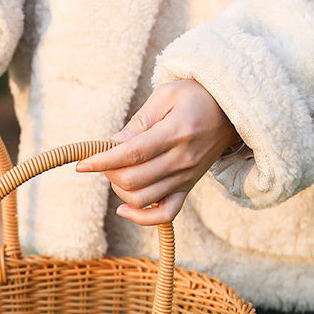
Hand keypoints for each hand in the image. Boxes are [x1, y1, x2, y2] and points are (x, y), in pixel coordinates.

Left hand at [76, 79, 240, 224]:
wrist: (231, 110)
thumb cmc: (195, 97)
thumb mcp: (166, 95)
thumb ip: (138, 122)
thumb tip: (112, 145)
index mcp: (176, 132)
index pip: (132, 154)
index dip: (103, 161)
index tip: (82, 164)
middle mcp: (182, 159)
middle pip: (133, 180)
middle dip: (109, 173)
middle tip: (105, 159)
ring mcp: (186, 178)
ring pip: (142, 200)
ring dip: (119, 190)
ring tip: (117, 173)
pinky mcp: (187, 188)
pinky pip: (165, 215)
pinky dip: (141, 217)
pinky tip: (124, 207)